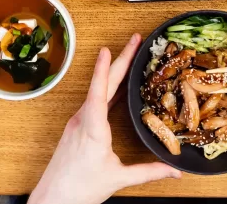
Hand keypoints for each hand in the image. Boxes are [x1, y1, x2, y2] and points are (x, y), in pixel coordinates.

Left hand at [28, 34, 180, 203]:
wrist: (52, 201)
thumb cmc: (78, 190)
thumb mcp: (117, 179)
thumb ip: (148, 171)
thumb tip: (174, 171)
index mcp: (92, 127)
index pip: (99, 91)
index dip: (104, 69)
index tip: (109, 48)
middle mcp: (83, 119)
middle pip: (104, 83)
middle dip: (120, 58)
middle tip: (134, 39)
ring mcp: (78, 121)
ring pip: (99, 89)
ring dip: (114, 70)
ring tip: (130, 54)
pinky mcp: (78, 126)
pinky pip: (95, 99)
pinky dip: (108, 85)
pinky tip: (118, 83)